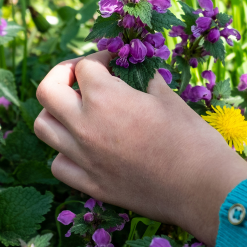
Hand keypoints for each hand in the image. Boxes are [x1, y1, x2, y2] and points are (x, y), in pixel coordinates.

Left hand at [33, 51, 246, 245]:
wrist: (202, 188)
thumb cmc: (192, 138)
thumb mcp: (168, 98)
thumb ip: (144, 81)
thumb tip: (136, 73)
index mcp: (105, 98)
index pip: (85, 67)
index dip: (100, 59)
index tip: (114, 62)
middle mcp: (85, 126)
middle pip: (47, 91)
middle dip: (61, 76)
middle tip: (82, 77)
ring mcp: (83, 158)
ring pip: (44, 127)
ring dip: (56, 112)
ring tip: (77, 110)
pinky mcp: (90, 185)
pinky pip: (59, 164)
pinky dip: (64, 151)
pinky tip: (83, 146)